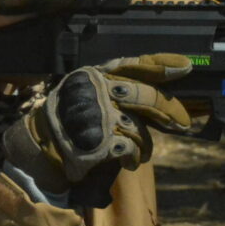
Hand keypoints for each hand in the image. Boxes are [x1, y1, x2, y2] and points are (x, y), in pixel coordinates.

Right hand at [4, 54, 193, 200]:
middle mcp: (99, 92)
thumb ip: (112, 89)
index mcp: (95, 75)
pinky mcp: (103, 142)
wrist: (39, 147)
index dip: (161, 65)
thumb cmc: (66, 120)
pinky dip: (133, 157)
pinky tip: (129, 161)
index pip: (132, 65)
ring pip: (141, 128)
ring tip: (140, 153)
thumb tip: (154, 96)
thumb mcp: (84, 93)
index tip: (185, 67)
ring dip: (145, 144)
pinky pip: (132, 148)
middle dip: (168, 110)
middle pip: (145, 96)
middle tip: (183, 122)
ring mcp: (101, 117)